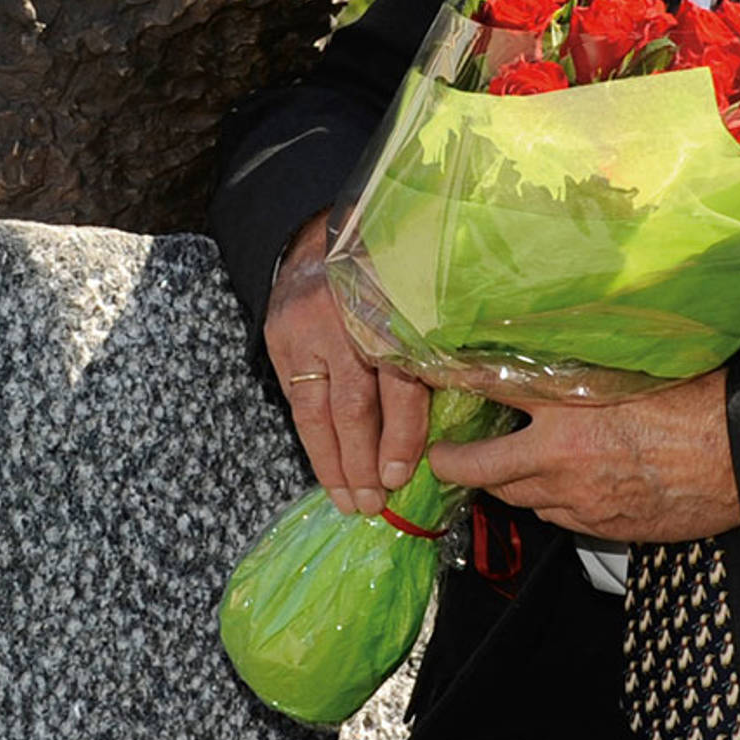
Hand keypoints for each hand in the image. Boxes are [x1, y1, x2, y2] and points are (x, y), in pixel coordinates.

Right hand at [265, 210, 429, 515]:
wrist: (320, 236)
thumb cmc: (387, 272)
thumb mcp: (419, 295)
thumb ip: (436, 344)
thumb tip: (461, 413)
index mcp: (392, 305)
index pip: (399, 379)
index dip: (403, 432)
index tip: (403, 475)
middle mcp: (345, 317)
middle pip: (354, 403)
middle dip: (364, 460)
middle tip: (375, 503)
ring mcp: (306, 328)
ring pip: (317, 410)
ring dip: (334, 463)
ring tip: (349, 500)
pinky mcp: (279, 337)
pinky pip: (296, 401)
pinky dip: (313, 439)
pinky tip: (328, 468)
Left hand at [428, 370, 739, 540]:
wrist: (739, 456)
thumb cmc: (696, 402)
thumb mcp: (629, 368)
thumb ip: (580, 367)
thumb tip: (550, 349)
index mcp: (565, 411)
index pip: (492, 392)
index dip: (460, 387)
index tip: (436, 382)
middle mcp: (562, 461)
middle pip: (486, 468)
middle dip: (458, 462)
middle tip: (443, 454)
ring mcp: (580, 501)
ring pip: (520, 498)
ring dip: (507, 482)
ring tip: (499, 465)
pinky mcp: (604, 527)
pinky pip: (558, 518)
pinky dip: (549, 501)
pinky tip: (556, 485)